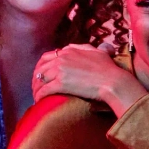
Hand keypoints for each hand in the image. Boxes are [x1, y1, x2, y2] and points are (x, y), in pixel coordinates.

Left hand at [31, 45, 146, 115]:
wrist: (113, 81)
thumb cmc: (109, 68)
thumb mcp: (96, 51)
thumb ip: (82, 48)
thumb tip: (71, 47)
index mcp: (68, 51)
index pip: (47, 57)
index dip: (41, 67)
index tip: (41, 75)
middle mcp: (61, 59)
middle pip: (40, 68)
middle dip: (36, 78)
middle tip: (36, 87)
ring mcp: (60, 71)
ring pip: (40, 79)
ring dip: (36, 88)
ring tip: (36, 96)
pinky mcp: (61, 84)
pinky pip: (44, 90)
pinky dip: (39, 96)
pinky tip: (39, 101)